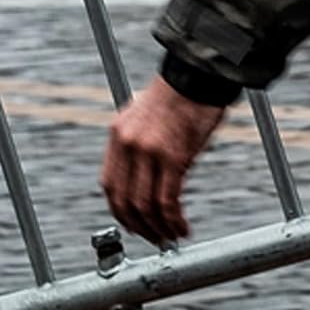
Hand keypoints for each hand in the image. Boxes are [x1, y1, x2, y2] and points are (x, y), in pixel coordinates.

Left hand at [100, 76, 225, 244]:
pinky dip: (173, 220)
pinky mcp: (174, 156)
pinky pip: (168, 200)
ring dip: (158, 228)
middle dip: (139, 226)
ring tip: (171, 235)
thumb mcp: (146, 114)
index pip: (110, 185)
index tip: (134, 223)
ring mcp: (149, 151)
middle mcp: (128, 144)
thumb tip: (146, 176)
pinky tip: (182, 227)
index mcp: (118, 133)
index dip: (121, 211)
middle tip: (154, 237)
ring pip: (145, 205)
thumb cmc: (182, 91)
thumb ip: (139, 143)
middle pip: (125, 201)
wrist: (200, 72)